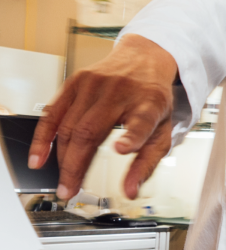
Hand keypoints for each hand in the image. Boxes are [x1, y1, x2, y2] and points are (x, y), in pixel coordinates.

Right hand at [29, 35, 178, 200]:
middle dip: (76, 165)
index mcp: (149, 104)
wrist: (145, 58)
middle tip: (70, 190)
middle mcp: (121, 92)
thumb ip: (147, 163)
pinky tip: (39, 157)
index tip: (122, 148)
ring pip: (69, 126)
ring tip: (62, 181)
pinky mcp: (76, 81)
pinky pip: (53, 112)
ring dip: (61, 158)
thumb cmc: (153, 99)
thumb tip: (130, 190)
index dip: (132, 137)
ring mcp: (96, 85)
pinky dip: (43, 137)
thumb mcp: (162, 130)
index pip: (141, 121)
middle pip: (91, 131)